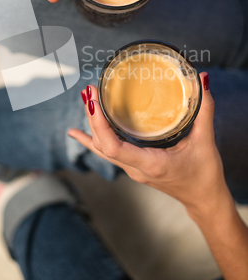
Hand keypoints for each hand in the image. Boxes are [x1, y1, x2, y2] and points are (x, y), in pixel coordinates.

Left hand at [69, 73, 230, 215]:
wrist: (203, 199)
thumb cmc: (204, 174)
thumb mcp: (206, 141)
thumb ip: (204, 110)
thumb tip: (202, 79)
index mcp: (150, 164)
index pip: (113, 147)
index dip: (99, 124)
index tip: (94, 101)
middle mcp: (135, 168)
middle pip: (102, 145)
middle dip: (92, 117)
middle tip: (89, 91)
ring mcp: (132, 168)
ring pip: (102, 148)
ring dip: (91, 124)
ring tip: (85, 100)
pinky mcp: (133, 166)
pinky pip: (107, 152)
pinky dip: (90, 140)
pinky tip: (74, 133)